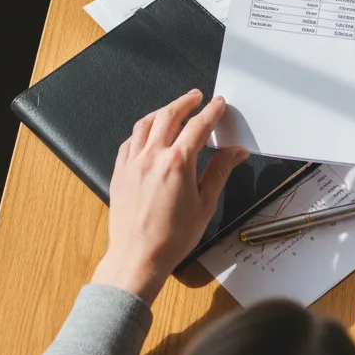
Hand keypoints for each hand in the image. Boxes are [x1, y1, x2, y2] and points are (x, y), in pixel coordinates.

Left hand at [91, 90, 248, 303]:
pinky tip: (148, 133)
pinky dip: (142, 131)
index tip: (218, 104)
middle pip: (169, 115)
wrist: (138, 257)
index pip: (198, 126)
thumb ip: (219, 172)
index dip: (211, 111)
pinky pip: (130, 141)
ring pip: (146, 123)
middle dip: (185, 102)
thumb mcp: (205, 204)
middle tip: (196, 96)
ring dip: (162, 111)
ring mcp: (132, 162)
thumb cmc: (171, 237)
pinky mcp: (119, 171)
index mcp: (177, 163)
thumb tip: (235, 152)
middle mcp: (152, 156)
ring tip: (173, 108)